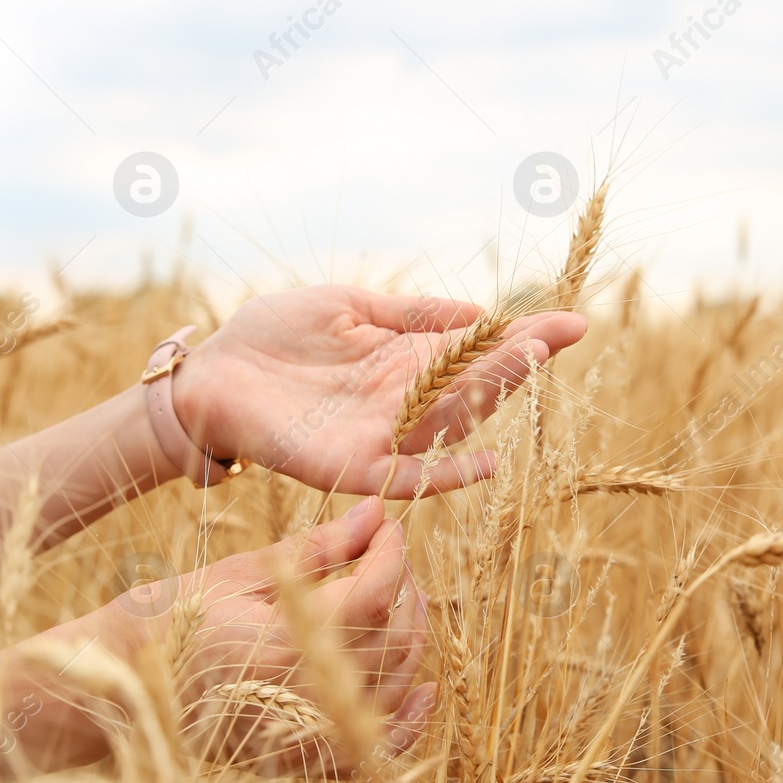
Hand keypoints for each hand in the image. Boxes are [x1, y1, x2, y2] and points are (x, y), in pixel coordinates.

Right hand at [97, 497, 432, 774]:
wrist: (122, 691)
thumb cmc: (172, 621)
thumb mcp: (240, 572)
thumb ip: (316, 547)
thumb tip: (375, 511)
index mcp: (286, 640)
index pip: (376, 591)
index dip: (393, 553)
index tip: (388, 527)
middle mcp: (307, 694)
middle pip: (397, 637)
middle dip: (406, 588)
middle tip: (389, 557)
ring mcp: (309, 734)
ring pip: (396, 683)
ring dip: (411, 637)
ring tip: (401, 600)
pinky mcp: (304, 762)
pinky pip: (377, 747)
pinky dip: (409, 720)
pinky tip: (424, 689)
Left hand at [172, 285, 585, 496]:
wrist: (210, 376)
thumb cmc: (270, 337)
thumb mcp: (345, 305)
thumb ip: (408, 312)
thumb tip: (477, 311)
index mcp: (403, 358)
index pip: (476, 349)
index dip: (522, 337)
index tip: (571, 321)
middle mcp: (403, 400)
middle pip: (475, 382)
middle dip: (520, 359)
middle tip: (563, 332)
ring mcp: (382, 434)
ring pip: (452, 420)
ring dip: (494, 395)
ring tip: (534, 362)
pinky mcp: (352, 464)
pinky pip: (409, 478)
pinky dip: (447, 475)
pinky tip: (488, 463)